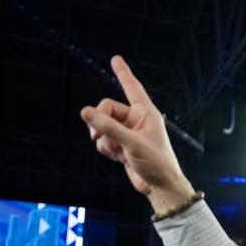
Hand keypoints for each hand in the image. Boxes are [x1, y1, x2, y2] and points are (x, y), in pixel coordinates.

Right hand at [80, 56, 195, 213]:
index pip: (132, 88)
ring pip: (102, 126)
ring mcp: (128, 133)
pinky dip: (105, 149)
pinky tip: (117, 158)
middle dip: (99, 122)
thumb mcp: (131, 143)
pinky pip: (103, 140)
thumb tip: (85, 111)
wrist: (159, 186)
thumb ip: (108, 127)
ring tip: (115, 152)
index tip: (116, 59)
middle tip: (96, 135)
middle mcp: (136, 120)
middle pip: (106, 109)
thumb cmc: (156, 163)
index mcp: (146, 113)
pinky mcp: (121, 146)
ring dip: (102, 139)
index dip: (123, 73)